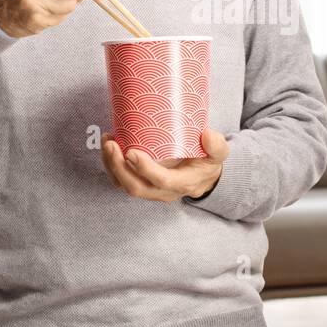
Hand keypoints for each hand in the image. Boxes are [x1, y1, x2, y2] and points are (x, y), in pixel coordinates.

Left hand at [101, 128, 228, 202]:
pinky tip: (109, 146)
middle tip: (111, 144)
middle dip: (118, 166)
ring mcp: (150, 190)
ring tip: (107, 141)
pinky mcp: (141, 184)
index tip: (131, 151)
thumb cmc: (208, 163)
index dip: (144, 169)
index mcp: (182, 183)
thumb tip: (206, 135)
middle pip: (135, 187)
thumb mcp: (219, 153)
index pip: (161, 181)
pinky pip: (121, 180)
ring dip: (111, 165)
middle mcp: (163, 191)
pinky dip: (111, 165)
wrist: (203, 177)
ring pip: (124, 185)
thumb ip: (216, 145)